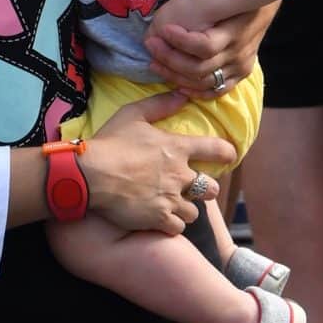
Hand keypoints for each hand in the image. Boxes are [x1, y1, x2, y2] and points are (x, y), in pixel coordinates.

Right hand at [83, 91, 236, 235]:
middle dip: (205, 189)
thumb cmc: (111, 142)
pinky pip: (178, 228)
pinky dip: (171, 224)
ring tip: (171, 205)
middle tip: (190, 187)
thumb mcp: (133, 114)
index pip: (216, 149)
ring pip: (194, 212)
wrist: (92, 175)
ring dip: (185, 209)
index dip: (228, 153)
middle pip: (211, 188)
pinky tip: (159, 218)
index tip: (230, 155)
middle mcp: (180, 175)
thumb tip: (183, 94)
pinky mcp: (160, 219)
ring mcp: (171, 199)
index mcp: (176, 148)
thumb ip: (160, 104)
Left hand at [144, 0, 279, 98]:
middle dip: (170, 59)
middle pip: (200, 68)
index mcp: (233, 31)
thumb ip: (194, 8)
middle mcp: (237, 53)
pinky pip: (217, 91)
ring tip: (156, 64)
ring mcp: (240, 66)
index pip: (204, 46)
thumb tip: (160, 23)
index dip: (180, 41)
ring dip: (176, 76)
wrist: (262, 3)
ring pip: (205, 82)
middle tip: (151, 46)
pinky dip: (197, 91)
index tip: (163, 31)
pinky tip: (179, 85)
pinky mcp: (241, 74)